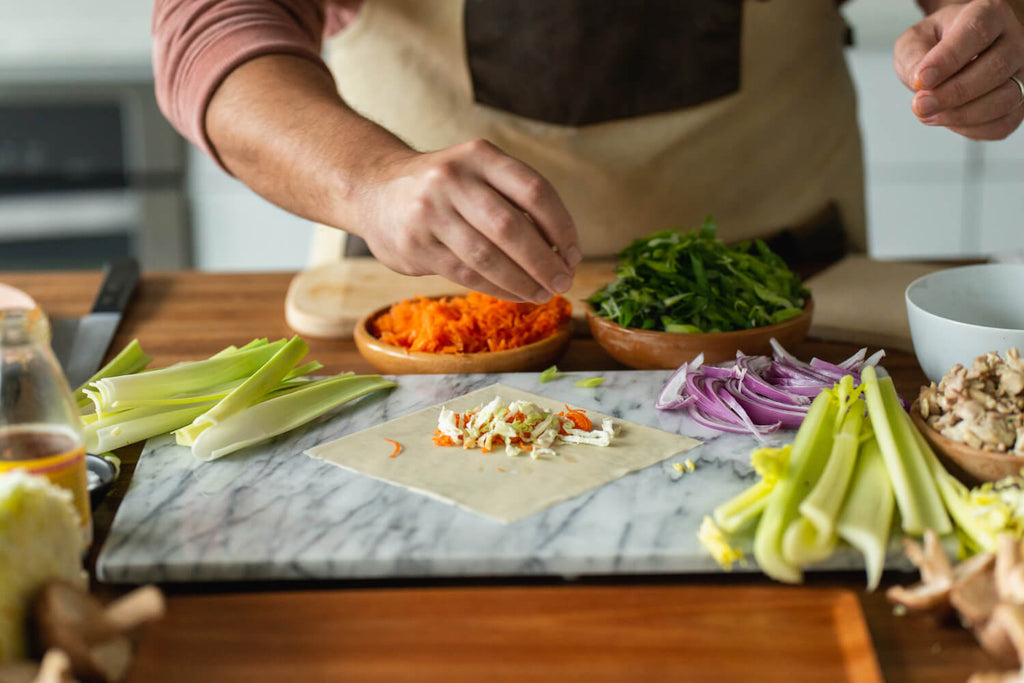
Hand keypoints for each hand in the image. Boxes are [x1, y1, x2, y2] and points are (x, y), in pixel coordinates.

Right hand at [354, 139, 580, 302]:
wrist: (374, 190)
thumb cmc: (443, 187)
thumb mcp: (476, 172)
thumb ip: (513, 199)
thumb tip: (561, 251)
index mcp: (479, 155)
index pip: (534, 191)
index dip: (561, 227)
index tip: (573, 253)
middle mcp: (452, 178)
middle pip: (512, 228)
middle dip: (544, 261)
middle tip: (563, 281)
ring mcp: (430, 212)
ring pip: (488, 256)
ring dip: (523, 281)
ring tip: (544, 294)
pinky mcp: (415, 245)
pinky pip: (466, 273)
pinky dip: (498, 288)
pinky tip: (517, 294)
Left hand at [894, 0, 1023, 139]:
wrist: (947, 58)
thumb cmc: (933, 45)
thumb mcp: (914, 42)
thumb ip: (914, 57)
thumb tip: (923, 83)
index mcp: (989, 14)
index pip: (977, 32)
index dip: (949, 59)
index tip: (921, 80)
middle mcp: (1013, 41)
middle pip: (997, 68)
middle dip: (954, 93)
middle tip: (920, 105)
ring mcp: (1020, 73)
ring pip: (1005, 99)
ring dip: (962, 115)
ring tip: (927, 114)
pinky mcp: (1018, 103)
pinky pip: (1003, 124)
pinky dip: (972, 129)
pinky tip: (947, 121)